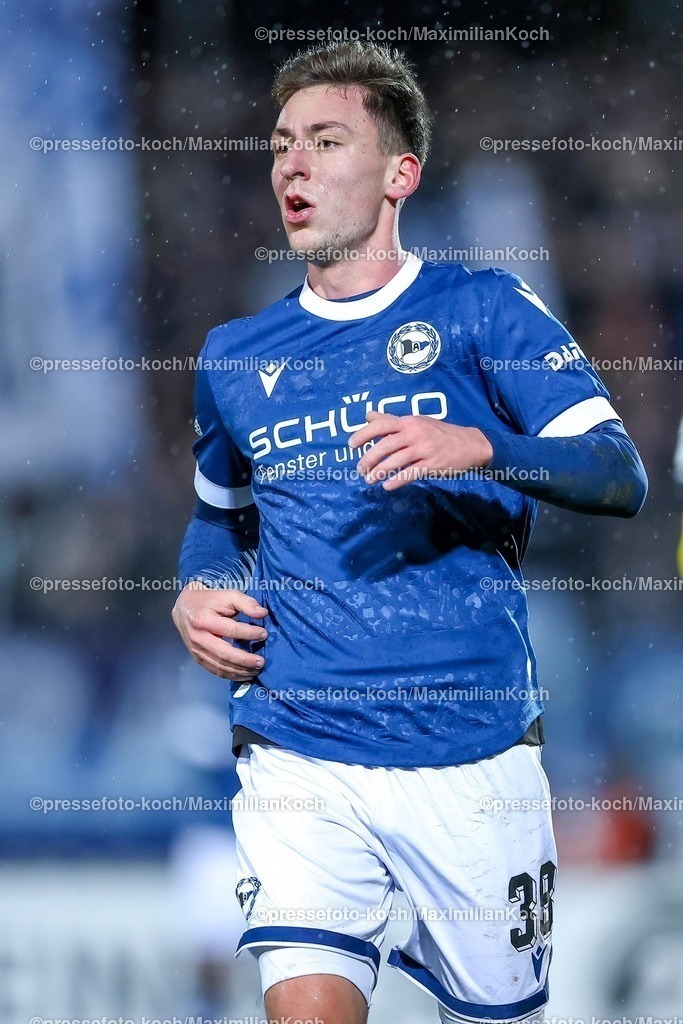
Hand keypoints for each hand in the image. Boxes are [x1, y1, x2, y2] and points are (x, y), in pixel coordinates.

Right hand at [172, 582, 268, 679]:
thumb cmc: (208, 601)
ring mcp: (196, 650)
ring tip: (256, 670)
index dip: (249, 633)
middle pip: (224, 653)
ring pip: (220, 665)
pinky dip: (231, 675)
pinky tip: (244, 675)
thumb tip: (262, 613)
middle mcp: (198, 637)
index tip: (264, 634)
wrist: (184, 608)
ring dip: (240, 671)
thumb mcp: (227, 595)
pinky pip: (215, 670)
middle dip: (245, 660)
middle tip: (261, 661)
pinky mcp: (197, 658)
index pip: (230, 629)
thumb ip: (246, 602)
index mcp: (203, 619)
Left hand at [349, 410, 493, 490]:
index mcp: (409, 422)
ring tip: (369, 480)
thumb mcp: (416, 422)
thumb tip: (368, 415)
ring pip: (395, 461)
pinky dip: (396, 481)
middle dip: (368, 459)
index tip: (351, 445)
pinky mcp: (432, 465)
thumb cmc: (438, 433)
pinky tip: (387, 486)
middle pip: (385, 446)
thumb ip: (391, 421)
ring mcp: (424, 449)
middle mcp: (415, 433)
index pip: (381, 425)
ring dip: (379, 472)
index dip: (363, 434)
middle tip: (360, 469)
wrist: (470, 444)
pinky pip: (410, 474)